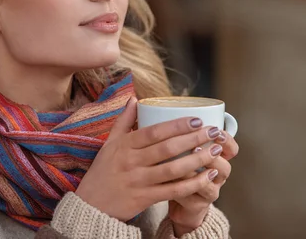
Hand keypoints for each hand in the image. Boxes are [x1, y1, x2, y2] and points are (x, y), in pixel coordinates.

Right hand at [75, 97, 222, 221]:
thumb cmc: (102, 171)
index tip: (197, 118)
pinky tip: (207, 176)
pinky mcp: (144, 199)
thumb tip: (134, 98)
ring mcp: (138, 181)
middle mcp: (131, 162)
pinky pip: (172, 191)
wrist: (90, 206)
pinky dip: (192, 184)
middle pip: (167, 148)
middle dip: (194, 138)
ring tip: (216, 151)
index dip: (177, 125)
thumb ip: (123, 121)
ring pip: (173, 169)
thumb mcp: (109, 143)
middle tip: (214, 132)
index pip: (154, 132)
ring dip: (197, 160)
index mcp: (124, 145)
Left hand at [168, 131, 238, 235]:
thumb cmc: (180, 166)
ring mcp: (209, 191)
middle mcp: (218, 175)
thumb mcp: (184, 146)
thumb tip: (168, 110)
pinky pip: (192, 197)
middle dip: (212, 156)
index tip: (216, 129)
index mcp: (218, 158)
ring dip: (195, 173)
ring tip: (181, 165)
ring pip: (209, 183)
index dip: (227, 140)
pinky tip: (170, 181)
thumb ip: (183, 132)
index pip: (232, 148)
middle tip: (196, 146)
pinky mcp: (197, 205)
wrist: (177, 197)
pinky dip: (181, 188)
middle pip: (225, 166)